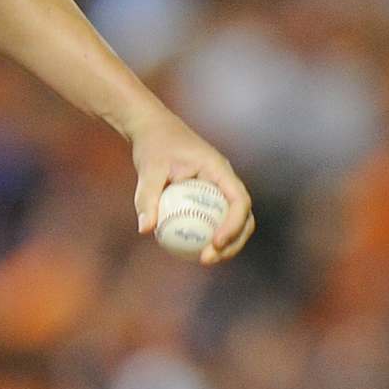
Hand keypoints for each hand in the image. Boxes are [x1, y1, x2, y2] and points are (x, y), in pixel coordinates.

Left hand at [128, 109, 254, 264]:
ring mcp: (218, 188)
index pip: (239, 200)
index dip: (234, 224)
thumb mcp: (148, 168)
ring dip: (226, 243)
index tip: (215, 242)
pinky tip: (192, 250)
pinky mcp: (208, 195)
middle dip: (233, 241)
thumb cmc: (152, 145)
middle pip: (243, 216)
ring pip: (233, 220)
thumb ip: (146, 196)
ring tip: (203, 259)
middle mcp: (224, 180)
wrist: (152, 129)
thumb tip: (145, 229)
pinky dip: (209, 235)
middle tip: (208, 258)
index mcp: (219, 169)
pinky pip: (215, 218)